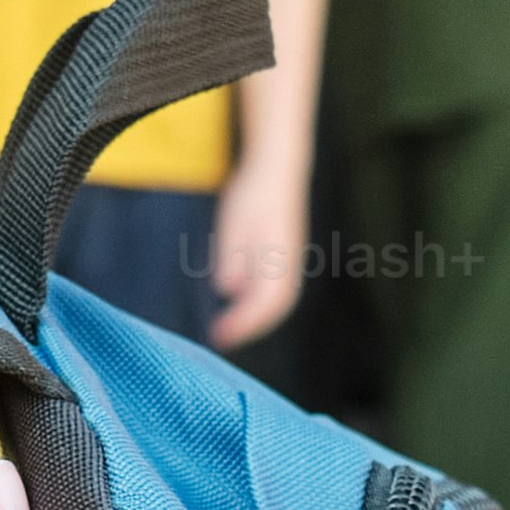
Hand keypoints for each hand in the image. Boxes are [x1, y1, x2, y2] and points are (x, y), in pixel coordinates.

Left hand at [205, 158, 315, 345]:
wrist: (276, 170)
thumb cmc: (253, 194)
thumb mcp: (235, 222)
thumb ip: (232, 256)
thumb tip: (228, 289)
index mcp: (279, 257)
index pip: (265, 303)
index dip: (243, 323)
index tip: (220, 334)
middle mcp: (289, 264)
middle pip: (273, 309)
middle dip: (247, 328)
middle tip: (220, 339)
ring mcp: (289, 263)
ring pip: (275, 302)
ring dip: (253, 320)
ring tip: (226, 331)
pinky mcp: (283, 259)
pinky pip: (274, 292)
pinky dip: (256, 306)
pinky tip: (236, 309)